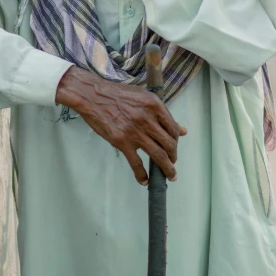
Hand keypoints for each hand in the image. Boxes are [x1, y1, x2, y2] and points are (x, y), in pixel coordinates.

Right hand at [56, 66, 186, 185]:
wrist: (92, 96)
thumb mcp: (143, 97)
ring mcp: (135, 131)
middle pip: (169, 144)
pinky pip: (136, 163)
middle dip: (173, 156)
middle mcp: (148, 119)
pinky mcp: (122, 142)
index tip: (174, 146)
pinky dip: (142, 175)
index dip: (176, 140)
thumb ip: (162, 114)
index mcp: (155, 105)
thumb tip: (182, 130)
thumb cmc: (117, 95)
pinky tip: (145, 180)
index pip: (173, 128)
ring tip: (169, 175)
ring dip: (166, 168)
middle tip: (173, 162)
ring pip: (158, 155)